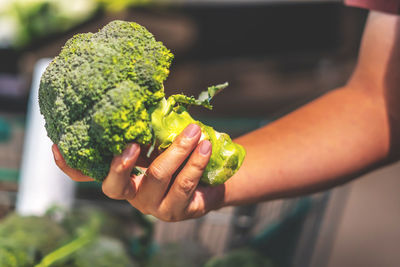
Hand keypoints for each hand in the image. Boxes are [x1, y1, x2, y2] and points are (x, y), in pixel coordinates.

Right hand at [52, 124, 224, 220]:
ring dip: (178, 150)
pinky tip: (205, 146)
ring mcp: (152, 206)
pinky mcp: (175, 211)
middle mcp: (131, 193)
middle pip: (115, 185)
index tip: (57, 145)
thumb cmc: (181, 153)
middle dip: (122, 162)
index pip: (87, 175)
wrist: (212, 177)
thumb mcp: (160, 138)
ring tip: (194, 131)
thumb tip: (143, 88)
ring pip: (157, 177)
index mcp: (121, 174)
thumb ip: (148, 124)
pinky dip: (195, 162)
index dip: (69, 165)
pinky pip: (184, 184)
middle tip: (133, 143)